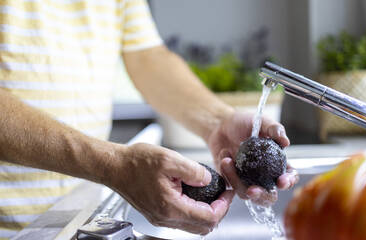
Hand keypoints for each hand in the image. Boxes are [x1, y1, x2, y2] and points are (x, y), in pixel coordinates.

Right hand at [108, 143, 233, 234]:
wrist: (114, 166)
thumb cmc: (135, 162)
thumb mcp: (169, 159)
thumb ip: (193, 171)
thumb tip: (208, 180)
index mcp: (170, 206)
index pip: (208, 218)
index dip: (223, 206)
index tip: (228, 192)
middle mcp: (165, 217)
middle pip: (202, 227)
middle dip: (217, 212)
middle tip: (222, 195)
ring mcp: (159, 218)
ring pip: (192, 226)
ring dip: (206, 213)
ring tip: (211, 194)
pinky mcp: (156, 214)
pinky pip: (181, 220)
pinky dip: (193, 211)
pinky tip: (194, 195)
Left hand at [207, 112, 298, 205]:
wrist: (221, 125)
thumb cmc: (244, 123)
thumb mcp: (261, 122)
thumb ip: (274, 129)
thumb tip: (285, 142)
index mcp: (276, 163)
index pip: (288, 177)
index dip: (288, 182)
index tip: (281, 181)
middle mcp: (263, 176)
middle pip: (268, 196)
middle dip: (262, 196)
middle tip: (253, 190)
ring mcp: (246, 180)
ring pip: (246, 194)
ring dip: (236, 180)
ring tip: (227, 160)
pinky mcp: (231, 181)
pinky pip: (230, 185)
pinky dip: (226, 172)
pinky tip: (224, 155)